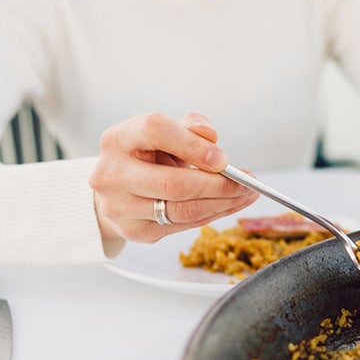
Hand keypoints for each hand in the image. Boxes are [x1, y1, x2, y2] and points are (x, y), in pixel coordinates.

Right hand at [88, 112, 257, 250]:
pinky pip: (183, 225)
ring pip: (182, 210)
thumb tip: (211, 138)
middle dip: (219, 185)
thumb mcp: (165, 132)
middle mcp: (112, 174)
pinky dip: (213, 214)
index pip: (156, 131)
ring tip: (246, 194)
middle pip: (174, 183)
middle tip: (247, 182)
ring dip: (223, 203)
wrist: (117, 188)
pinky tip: (231, 204)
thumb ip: (190, 128)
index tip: (224, 158)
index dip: (193, 145)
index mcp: (119, 139)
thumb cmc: (145, 155)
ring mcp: (120, 207)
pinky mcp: (134, 231)